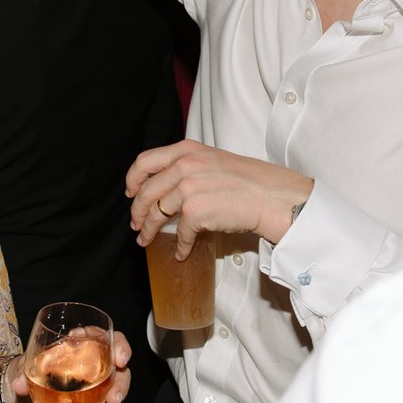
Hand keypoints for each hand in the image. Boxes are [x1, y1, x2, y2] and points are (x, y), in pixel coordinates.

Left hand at [5, 331, 133, 402]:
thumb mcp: (31, 364)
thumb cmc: (40, 365)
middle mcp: (100, 365)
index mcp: (90, 343)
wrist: (33, 387)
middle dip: (119, 389)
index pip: (114, 339)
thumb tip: (18, 385)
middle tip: (113, 401)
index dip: (122, 348)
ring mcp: (100, 387)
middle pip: (120, 374)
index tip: (121, 360)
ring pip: (111, 400)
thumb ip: (25, 372)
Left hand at [126, 139, 314, 255]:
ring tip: (146, 240)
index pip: (145, 161)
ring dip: (149, 231)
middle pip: (146, 191)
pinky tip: (181, 252)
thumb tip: (167, 187)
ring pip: (157, 214)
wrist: (272, 196)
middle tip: (136, 223)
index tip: (130, 192)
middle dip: (137, 211)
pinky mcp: (195, 212)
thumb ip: (188, 167)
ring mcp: (188, 188)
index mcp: (186, 150)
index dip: (133, 179)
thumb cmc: (250, 180)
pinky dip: (179, 246)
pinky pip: (179, 233)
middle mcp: (184, 166)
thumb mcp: (213, 160)